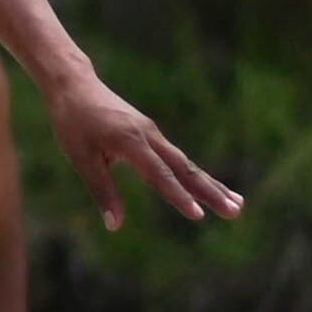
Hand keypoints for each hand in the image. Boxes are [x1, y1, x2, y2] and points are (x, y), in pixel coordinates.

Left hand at [44, 75, 240, 231]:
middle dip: (211, 193)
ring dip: (212, 185)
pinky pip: (177, 158)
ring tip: (237, 204)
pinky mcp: (151, 134)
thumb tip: (115, 226)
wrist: (75, 85)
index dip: (178, 197)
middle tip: (235, 212)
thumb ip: (102, 191)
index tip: (198, 216)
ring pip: (186, 164)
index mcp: (131, 142)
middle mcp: (149, 136)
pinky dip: (195, 175)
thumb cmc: (73, 122)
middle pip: (185, 169)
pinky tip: (208, 188)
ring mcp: (153, 134)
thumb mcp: (81, 158)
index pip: (160, 175)